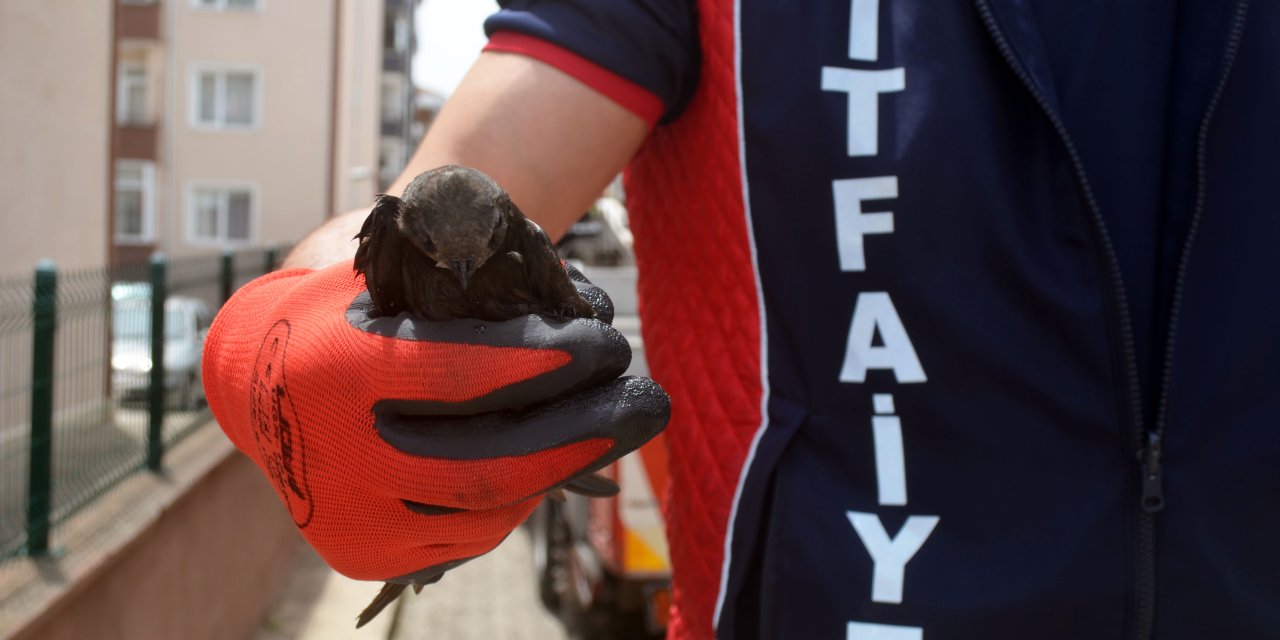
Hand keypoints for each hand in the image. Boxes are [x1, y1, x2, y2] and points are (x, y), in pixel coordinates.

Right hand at [202, 262, 668, 584]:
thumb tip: (572, 291)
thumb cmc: (337, 314)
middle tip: (648, 400)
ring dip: (565, 465)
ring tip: (611, 423)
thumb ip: (459, 275)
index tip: (606, 346)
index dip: (544, 365)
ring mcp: (352, 518)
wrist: (257, 384)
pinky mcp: (370, 555)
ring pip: (490, 508)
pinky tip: (550, 457)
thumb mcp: (383, 271)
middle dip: (583, 432)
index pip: (459, 375)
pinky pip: (473, 532)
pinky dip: (522, 494)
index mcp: (334, 370)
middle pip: (488, 464)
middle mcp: (337, 458)